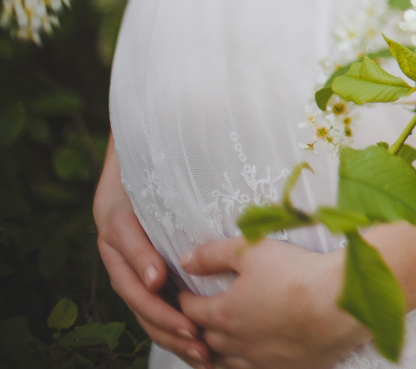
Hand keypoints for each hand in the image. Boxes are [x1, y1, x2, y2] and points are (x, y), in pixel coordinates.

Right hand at [94, 135, 212, 367]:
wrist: (147, 161)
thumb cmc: (151, 169)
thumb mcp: (146, 182)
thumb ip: (150, 217)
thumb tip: (157, 275)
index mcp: (116, 230)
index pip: (128, 257)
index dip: (144, 270)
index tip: (161, 284)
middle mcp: (121, 255)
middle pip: (139, 297)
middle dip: (166, 321)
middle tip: (196, 338)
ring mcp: (135, 269)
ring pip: (149, 311)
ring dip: (174, 335)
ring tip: (203, 354)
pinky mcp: (154, 279)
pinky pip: (162, 310)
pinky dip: (180, 331)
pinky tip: (203, 349)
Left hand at [178, 237, 369, 368]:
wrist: (340, 303)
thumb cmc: (298, 275)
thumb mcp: (252, 251)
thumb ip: (213, 254)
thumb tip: (186, 261)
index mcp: (224, 314)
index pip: (190, 311)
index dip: (185, 300)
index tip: (187, 294)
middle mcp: (236, 343)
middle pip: (204, 340)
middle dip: (198, 328)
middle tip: (200, 318)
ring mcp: (260, 360)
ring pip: (225, 363)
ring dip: (218, 352)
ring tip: (220, 342)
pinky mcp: (283, 368)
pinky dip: (245, 364)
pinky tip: (251, 356)